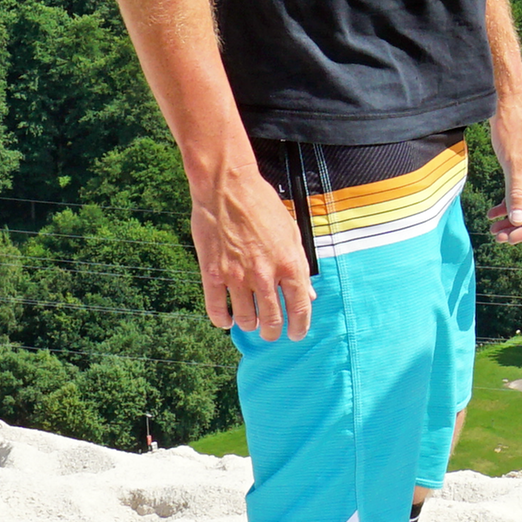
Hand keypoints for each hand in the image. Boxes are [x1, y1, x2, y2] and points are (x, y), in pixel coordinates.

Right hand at [191, 161, 312, 338]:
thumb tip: (309, 294)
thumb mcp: (291, 232)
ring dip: (250, 325)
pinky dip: (223, 321)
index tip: (296, 334)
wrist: (226, 187)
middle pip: (272, 321)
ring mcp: (236, 276)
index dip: (300, 327)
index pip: (299, 308)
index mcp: (288, 264)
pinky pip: (217, 310)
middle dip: (273, 332)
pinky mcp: (212, 273)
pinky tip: (227, 320)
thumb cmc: (262, 205)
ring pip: (246, 320)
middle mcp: (264, 274)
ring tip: (250, 321)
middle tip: (270, 332)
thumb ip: (300, 266)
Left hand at [489, 95, 521, 243]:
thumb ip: (515, 192)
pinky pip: (517, 195)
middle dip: (518, 227)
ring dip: (511, 219)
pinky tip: (492, 214)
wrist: (508, 103)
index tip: (510, 238)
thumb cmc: (514, 128)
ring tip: (493, 230)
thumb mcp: (513, 163)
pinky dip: (506, 205)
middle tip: (497, 237)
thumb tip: (517, 221)